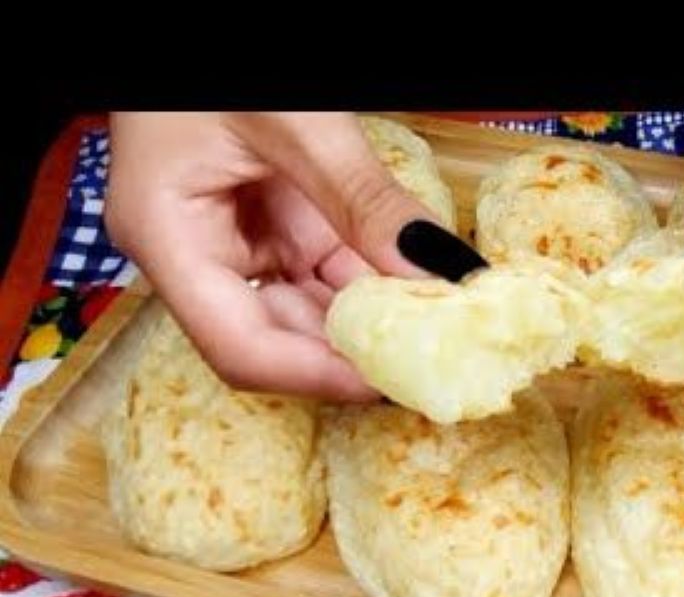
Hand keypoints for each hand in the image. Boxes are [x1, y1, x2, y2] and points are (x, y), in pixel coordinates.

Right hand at [105, 112, 484, 400]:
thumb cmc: (216, 49)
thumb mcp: (295, 119)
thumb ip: (364, 199)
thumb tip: (439, 271)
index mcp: (167, 235)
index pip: (239, 348)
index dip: (320, 376)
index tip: (394, 382)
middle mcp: (191, 250)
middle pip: (275, 337)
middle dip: (355, 351)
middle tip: (434, 360)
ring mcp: (226, 236)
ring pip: (304, 306)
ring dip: (370, 317)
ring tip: (437, 325)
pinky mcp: (261, 218)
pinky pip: (317, 268)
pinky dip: (367, 279)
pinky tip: (415, 287)